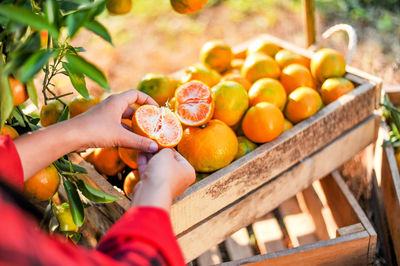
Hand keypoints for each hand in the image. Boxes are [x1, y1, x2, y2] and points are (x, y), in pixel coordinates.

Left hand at [15, 89, 159, 179]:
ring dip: (134, 124)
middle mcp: (111, 105)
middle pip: (131, 106)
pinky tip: (131, 140)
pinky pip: (117, 124)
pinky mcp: (100, 124)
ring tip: (144, 134)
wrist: (70, 136)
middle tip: (153, 123)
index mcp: (117, 101)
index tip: (156, 109)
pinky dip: (126, 130)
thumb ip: (139, 142)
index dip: (148, 100)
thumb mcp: (120, 137)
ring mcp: (105, 114)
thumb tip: (155, 148)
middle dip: (143, 115)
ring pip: (124, 117)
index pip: (136, 94)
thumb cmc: (95, 131)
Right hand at [132, 148, 195, 211]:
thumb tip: (164, 148)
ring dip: (151, 158)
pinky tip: (140, 154)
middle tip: (151, 144)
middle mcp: (180, 180)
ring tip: (144, 147)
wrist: (151, 193)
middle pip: (168, 163)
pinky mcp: (154, 188)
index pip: (179, 156)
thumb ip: (166, 149)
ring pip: (158, 168)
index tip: (161, 142)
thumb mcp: (166, 154)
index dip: (168, 148)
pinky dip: (145, 164)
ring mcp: (166, 185)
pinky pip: (150, 173)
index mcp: (188, 172)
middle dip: (158, 153)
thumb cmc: (164, 173)